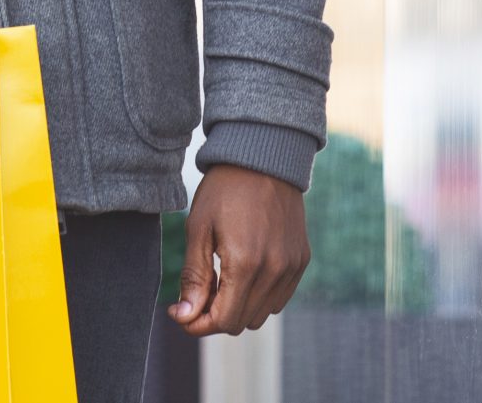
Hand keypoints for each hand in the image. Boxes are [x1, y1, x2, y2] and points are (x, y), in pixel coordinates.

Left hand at [169, 164, 308, 335]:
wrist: (263, 156)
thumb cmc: (224, 189)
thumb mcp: (198, 229)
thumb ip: (194, 277)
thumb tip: (185, 317)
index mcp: (246, 263)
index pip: (224, 320)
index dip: (198, 324)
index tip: (180, 311)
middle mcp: (275, 270)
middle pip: (242, 322)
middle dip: (215, 315)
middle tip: (199, 290)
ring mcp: (292, 266)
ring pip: (262, 314)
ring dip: (238, 306)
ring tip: (221, 277)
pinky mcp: (301, 260)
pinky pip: (279, 297)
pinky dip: (259, 295)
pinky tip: (244, 271)